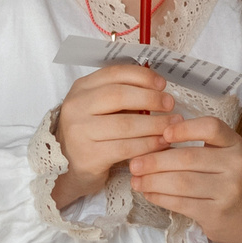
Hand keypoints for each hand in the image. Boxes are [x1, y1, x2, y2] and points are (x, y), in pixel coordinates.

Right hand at [53, 64, 175, 202]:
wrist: (69, 168)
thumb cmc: (92, 134)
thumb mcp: (100, 108)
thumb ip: (122, 96)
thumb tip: (158, 88)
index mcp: (81, 88)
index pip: (114, 74)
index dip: (142, 76)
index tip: (162, 84)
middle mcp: (76, 107)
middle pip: (119, 95)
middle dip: (150, 99)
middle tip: (170, 104)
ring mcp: (79, 132)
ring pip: (125, 124)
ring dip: (155, 124)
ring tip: (172, 125)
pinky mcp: (88, 156)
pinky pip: (126, 147)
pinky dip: (148, 145)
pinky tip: (162, 143)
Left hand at [128, 114, 241, 242]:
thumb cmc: (224, 178)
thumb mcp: (220, 154)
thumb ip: (193, 144)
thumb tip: (150, 139)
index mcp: (234, 143)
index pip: (211, 127)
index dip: (184, 129)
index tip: (163, 133)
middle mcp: (235, 165)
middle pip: (188, 158)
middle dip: (155, 161)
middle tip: (134, 163)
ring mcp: (228, 191)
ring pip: (181, 182)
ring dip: (153, 181)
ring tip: (136, 180)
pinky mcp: (216, 213)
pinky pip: (181, 203)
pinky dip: (160, 197)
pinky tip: (148, 193)